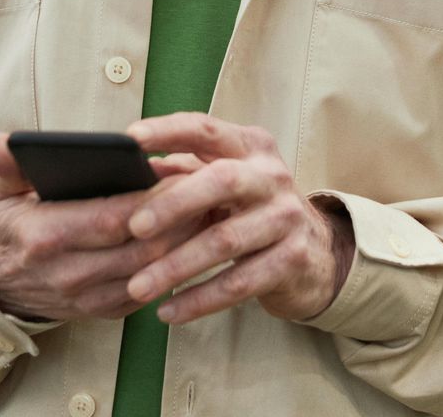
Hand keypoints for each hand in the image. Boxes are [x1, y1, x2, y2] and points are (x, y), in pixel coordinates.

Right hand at [0, 131, 205, 320]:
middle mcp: (69, 274)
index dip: (152, 198)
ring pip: (153, 271)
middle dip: (181, 217)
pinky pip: (150, 289)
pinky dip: (174, 264)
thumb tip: (1, 143)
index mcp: (45, 236)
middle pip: (142, 247)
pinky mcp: (104, 310)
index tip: (182, 173)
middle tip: (209, 186)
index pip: (112, 218)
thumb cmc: (5, 224)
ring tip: (208, 206)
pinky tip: (191, 236)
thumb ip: (5, 163)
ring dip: (185, 241)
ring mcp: (88, 298)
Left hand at [122, 112, 354, 325]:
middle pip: (222, 181)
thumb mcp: (223, 183)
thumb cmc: (250, 210)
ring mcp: (286, 217)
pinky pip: (239, 283)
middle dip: (173, 203)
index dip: (169, 130)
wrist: (315, 253)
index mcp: (250, 147)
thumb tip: (126, 176)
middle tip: (133, 227)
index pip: (207, 130)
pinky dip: (201, 300)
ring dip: (177, 266)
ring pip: (225, 240)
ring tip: (138, 286)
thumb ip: (181, 174)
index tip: (131, 139)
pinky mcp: (292, 259)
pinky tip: (169, 312)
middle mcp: (272, 176)